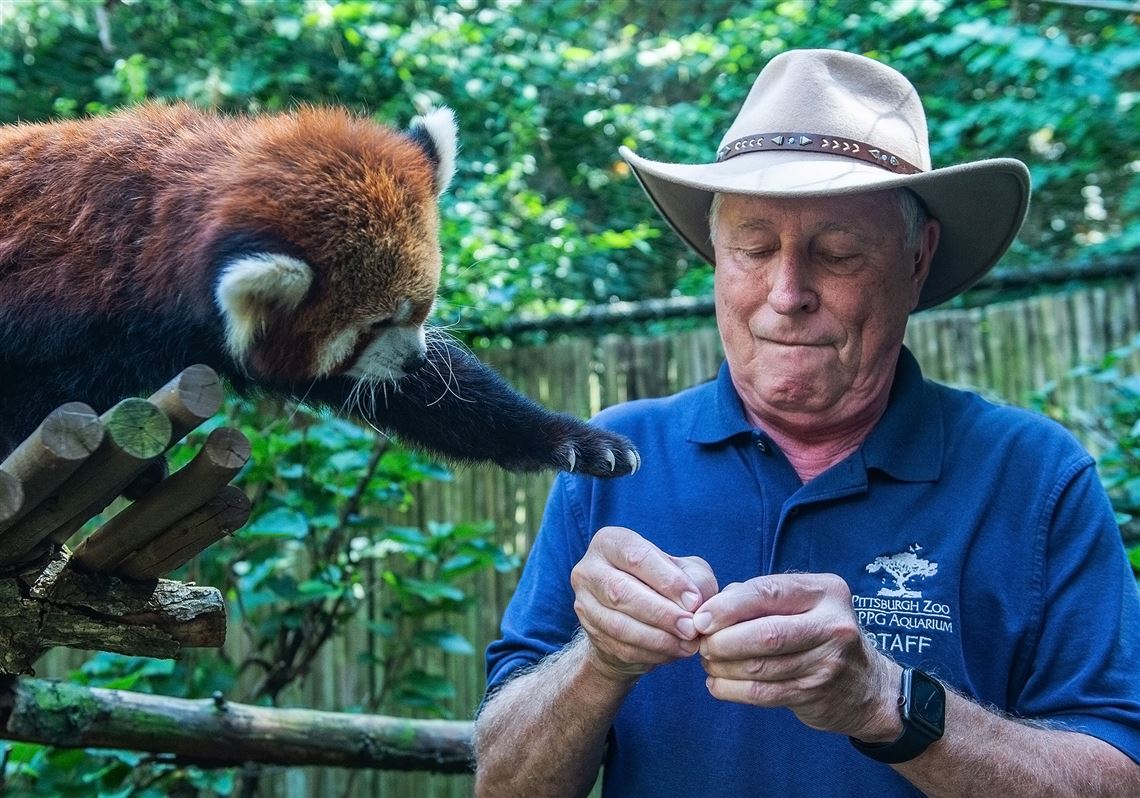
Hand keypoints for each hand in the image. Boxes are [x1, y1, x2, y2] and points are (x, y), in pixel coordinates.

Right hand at [571, 526, 717, 681]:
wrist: (637, 614)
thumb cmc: (666, 584)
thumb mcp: (685, 570)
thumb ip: (694, 579)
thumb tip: (694, 602)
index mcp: (610, 542)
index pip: (637, 557)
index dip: (667, 580)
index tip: (695, 601)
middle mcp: (589, 569)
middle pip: (621, 592)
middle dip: (661, 613)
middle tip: (692, 628)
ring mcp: (584, 603)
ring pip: (618, 624)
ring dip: (657, 638)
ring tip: (688, 644)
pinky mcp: (590, 632)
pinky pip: (620, 647)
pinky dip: (651, 653)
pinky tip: (674, 652)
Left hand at [695, 573, 901, 740]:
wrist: (867, 686)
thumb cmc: (817, 633)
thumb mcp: (801, 603)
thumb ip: (757, 597)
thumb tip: (708, 608)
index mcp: (826, 591)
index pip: (768, 592)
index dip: (728, 606)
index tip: (700, 619)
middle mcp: (833, 624)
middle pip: (765, 633)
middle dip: (723, 640)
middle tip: (701, 644)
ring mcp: (828, 662)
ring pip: (761, 667)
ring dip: (724, 666)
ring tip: (707, 662)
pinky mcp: (816, 693)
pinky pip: (764, 693)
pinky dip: (733, 690)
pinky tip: (717, 685)